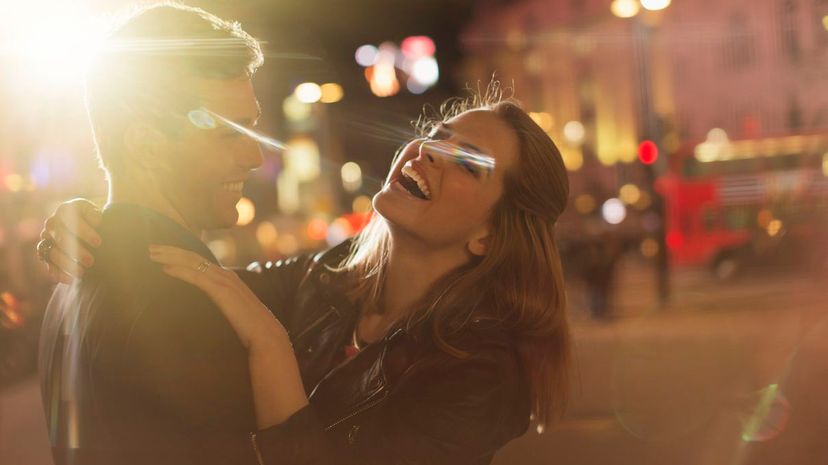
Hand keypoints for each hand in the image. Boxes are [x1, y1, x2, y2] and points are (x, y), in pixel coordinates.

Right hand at [39, 199, 101, 282]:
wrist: (89, 226)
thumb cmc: (95, 219)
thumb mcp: (97, 214)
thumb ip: (95, 215)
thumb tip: (96, 221)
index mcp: (65, 209)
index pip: (71, 219)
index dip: (84, 231)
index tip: (98, 243)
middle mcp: (52, 222)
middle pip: (60, 237)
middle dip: (76, 251)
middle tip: (91, 262)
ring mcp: (46, 237)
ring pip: (52, 252)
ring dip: (66, 264)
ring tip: (82, 273)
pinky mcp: (45, 250)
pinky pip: (47, 262)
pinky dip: (56, 271)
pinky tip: (68, 279)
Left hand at [148, 245, 287, 349]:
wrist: (266, 336)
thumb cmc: (251, 328)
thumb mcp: (234, 311)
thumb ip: (223, 305)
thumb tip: (212, 309)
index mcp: (229, 278)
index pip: (200, 261)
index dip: (180, 255)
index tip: (163, 253)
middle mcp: (226, 275)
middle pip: (194, 256)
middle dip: (171, 250)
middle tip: (151, 247)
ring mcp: (224, 281)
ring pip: (193, 262)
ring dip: (171, 256)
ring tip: (152, 253)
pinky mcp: (220, 291)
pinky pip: (196, 276)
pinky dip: (180, 271)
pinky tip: (165, 269)